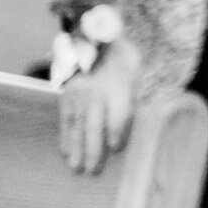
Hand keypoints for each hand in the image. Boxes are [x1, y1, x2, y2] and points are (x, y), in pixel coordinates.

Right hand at [57, 38, 140, 174]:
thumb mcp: (138, 69)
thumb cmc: (123, 58)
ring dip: (76, 147)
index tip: (116, 148)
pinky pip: (64, 118)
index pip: (117, 111)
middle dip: (93, 148)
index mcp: (118, 83)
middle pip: (94, 123)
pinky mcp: (65, 94)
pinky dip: (65, 136)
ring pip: (76, 124)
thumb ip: (138, 94)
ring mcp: (78, 92)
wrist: (95, 36)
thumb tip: (144, 118)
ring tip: (76, 168)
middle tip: (93, 171)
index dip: (117, 130)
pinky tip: (65, 152)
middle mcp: (96, 90)